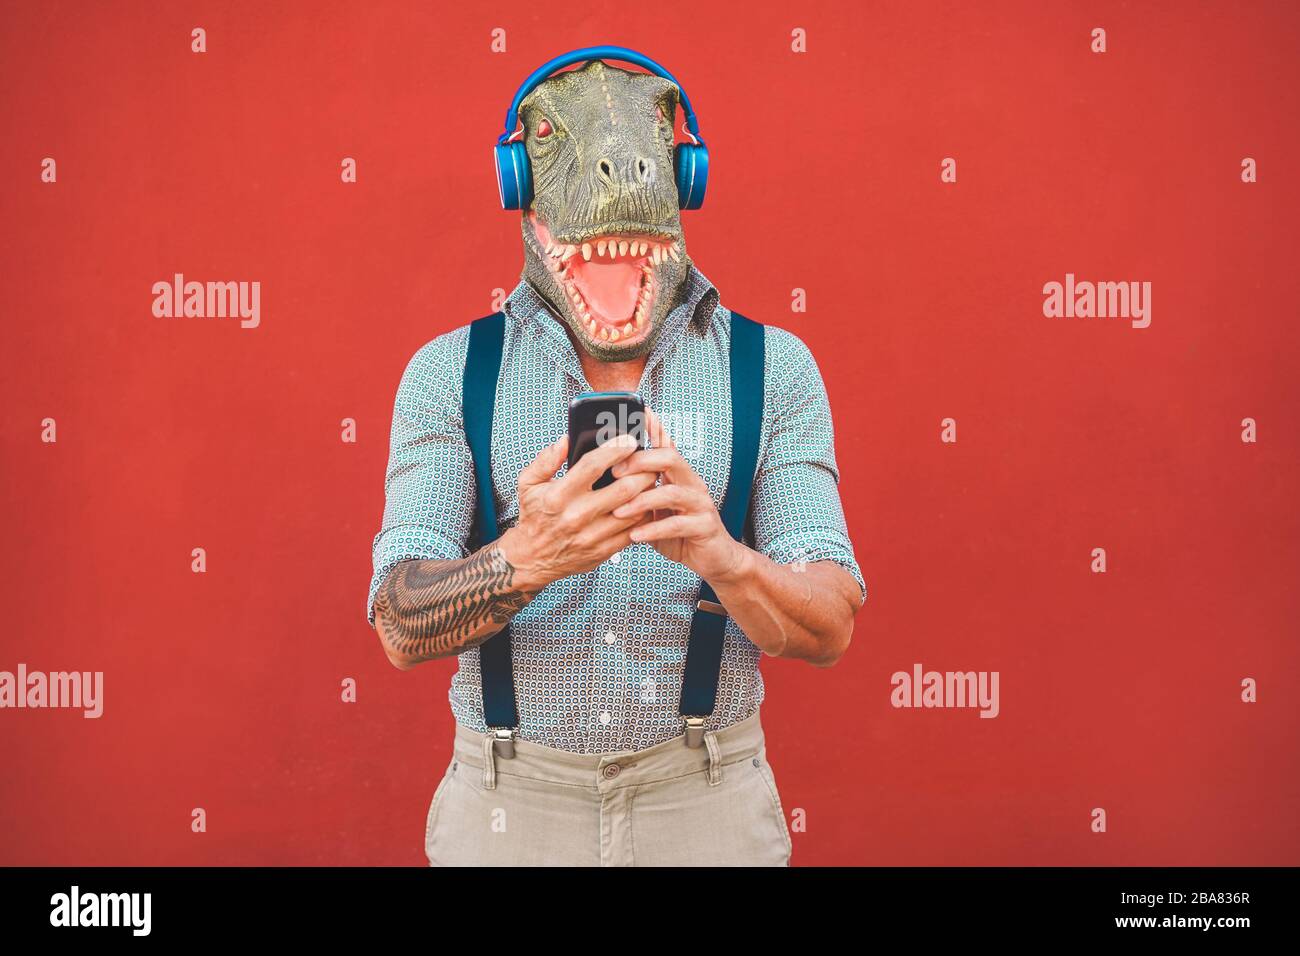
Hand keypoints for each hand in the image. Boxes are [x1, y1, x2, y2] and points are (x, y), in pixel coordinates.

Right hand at [498, 432, 656, 590]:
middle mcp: (577, 516)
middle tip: (648, 462)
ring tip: (648, 481)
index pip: (592, 466)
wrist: (532, 559)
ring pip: (634, 511)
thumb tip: (566, 440)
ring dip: (646, 493)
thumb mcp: (528, 484)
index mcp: (559, 496)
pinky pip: (633, 531)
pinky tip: (641, 504)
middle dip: (642, 472)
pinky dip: (642, 515)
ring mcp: (592, 536)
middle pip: (624, 489)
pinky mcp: (602, 551)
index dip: (615, 450)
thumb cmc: (533, 517)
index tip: (629, 440)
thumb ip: (546, 460)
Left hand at [609, 408, 750, 584]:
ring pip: (672, 492)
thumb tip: (607, 478)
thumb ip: (638, 493)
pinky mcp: (704, 527)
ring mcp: (701, 504)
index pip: (665, 445)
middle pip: (670, 459)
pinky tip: (635, 536)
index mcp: (679, 476)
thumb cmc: (679, 533)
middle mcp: (692, 484)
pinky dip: (653, 530)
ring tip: (619, 511)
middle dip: (640, 461)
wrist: (714, 558)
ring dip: (642, 500)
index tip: (634, 414)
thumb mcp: (655, 509)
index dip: (652, 428)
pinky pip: (677, 525)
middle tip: (614, 472)